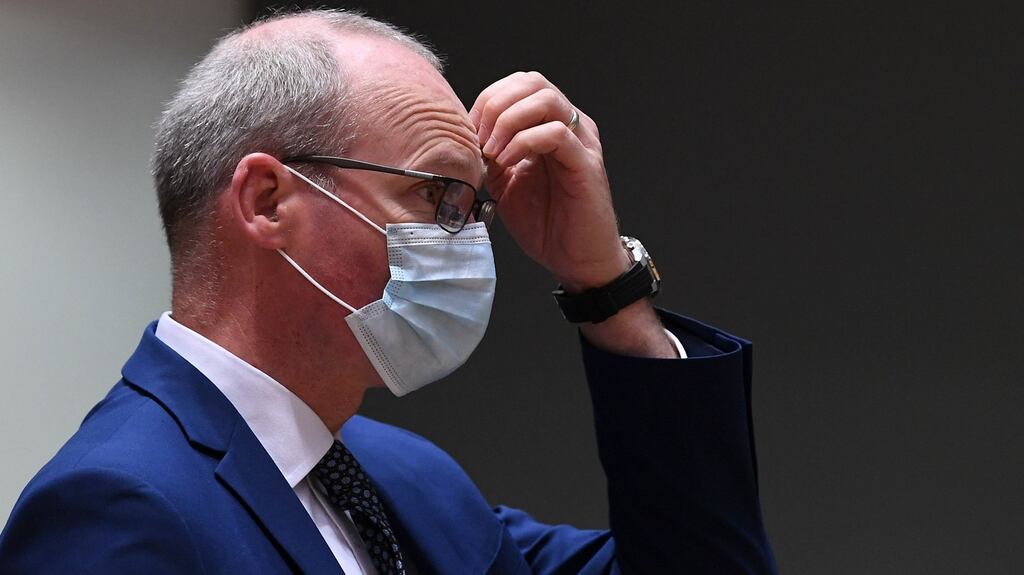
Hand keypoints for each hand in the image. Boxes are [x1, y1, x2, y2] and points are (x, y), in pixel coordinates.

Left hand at [469, 71, 629, 291]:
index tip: (468, 133)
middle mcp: (570, 125)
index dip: (488, 100)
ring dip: (509, 121)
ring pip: (546, 99)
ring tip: (493, 152)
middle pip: (531, 82)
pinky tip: (508, 164)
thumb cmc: (547, 223)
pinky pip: (555, 133)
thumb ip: (492, 156)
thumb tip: (466, 139)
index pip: (518, 85)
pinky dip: (523, 142)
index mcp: (550, 124)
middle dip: (495, 105)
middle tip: (479, 139)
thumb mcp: (506, 183)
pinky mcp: (586, 164)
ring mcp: (581, 142)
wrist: (577, 259)